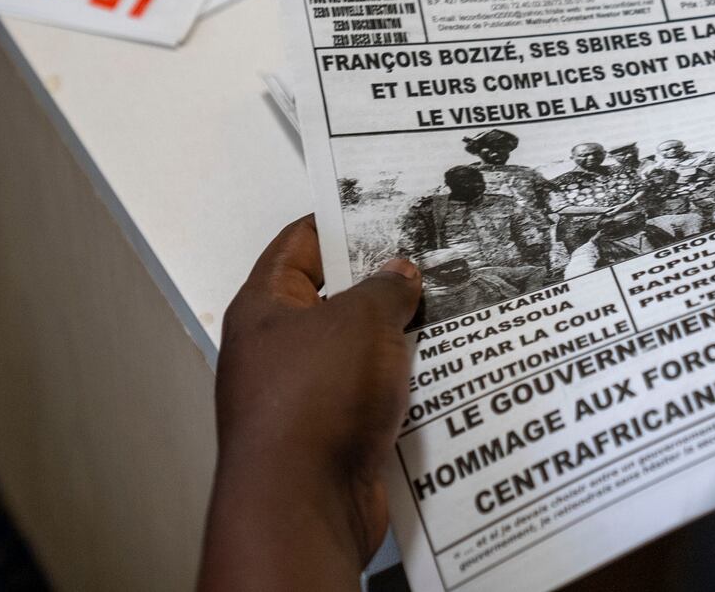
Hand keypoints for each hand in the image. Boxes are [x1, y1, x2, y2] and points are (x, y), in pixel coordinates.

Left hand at [198, 216, 421, 590]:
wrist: (304, 505)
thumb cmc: (313, 401)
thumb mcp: (361, 320)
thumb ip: (386, 288)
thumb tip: (399, 273)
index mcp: (265, 308)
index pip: (300, 245)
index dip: (341, 223)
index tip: (384, 209)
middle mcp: (278, 350)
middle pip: (335, 300)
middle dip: (384, 284)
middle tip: (432, 262)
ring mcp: (305, 396)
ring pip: (360, 352)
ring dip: (400, 339)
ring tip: (448, 313)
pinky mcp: (333, 436)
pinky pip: (374, 397)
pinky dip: (404, 386)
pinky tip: (442, 373)